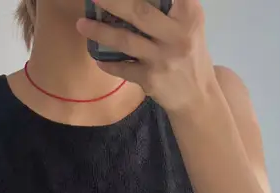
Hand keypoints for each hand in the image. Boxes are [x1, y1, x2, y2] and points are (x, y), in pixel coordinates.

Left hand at [76, 0, 216, 115]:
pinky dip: (108, 63)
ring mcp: (162, 59)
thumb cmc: (189, 52)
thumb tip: (128, 3)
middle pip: (140, 13)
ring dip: (100, 32)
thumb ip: (169, 8)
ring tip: (81, 24)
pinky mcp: (151, 79)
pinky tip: (98, 57)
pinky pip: (123, 68)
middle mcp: (177, 35)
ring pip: (126, 41)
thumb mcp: (189, 24)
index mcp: (189, 14)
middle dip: (113, 2)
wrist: (198, 96)